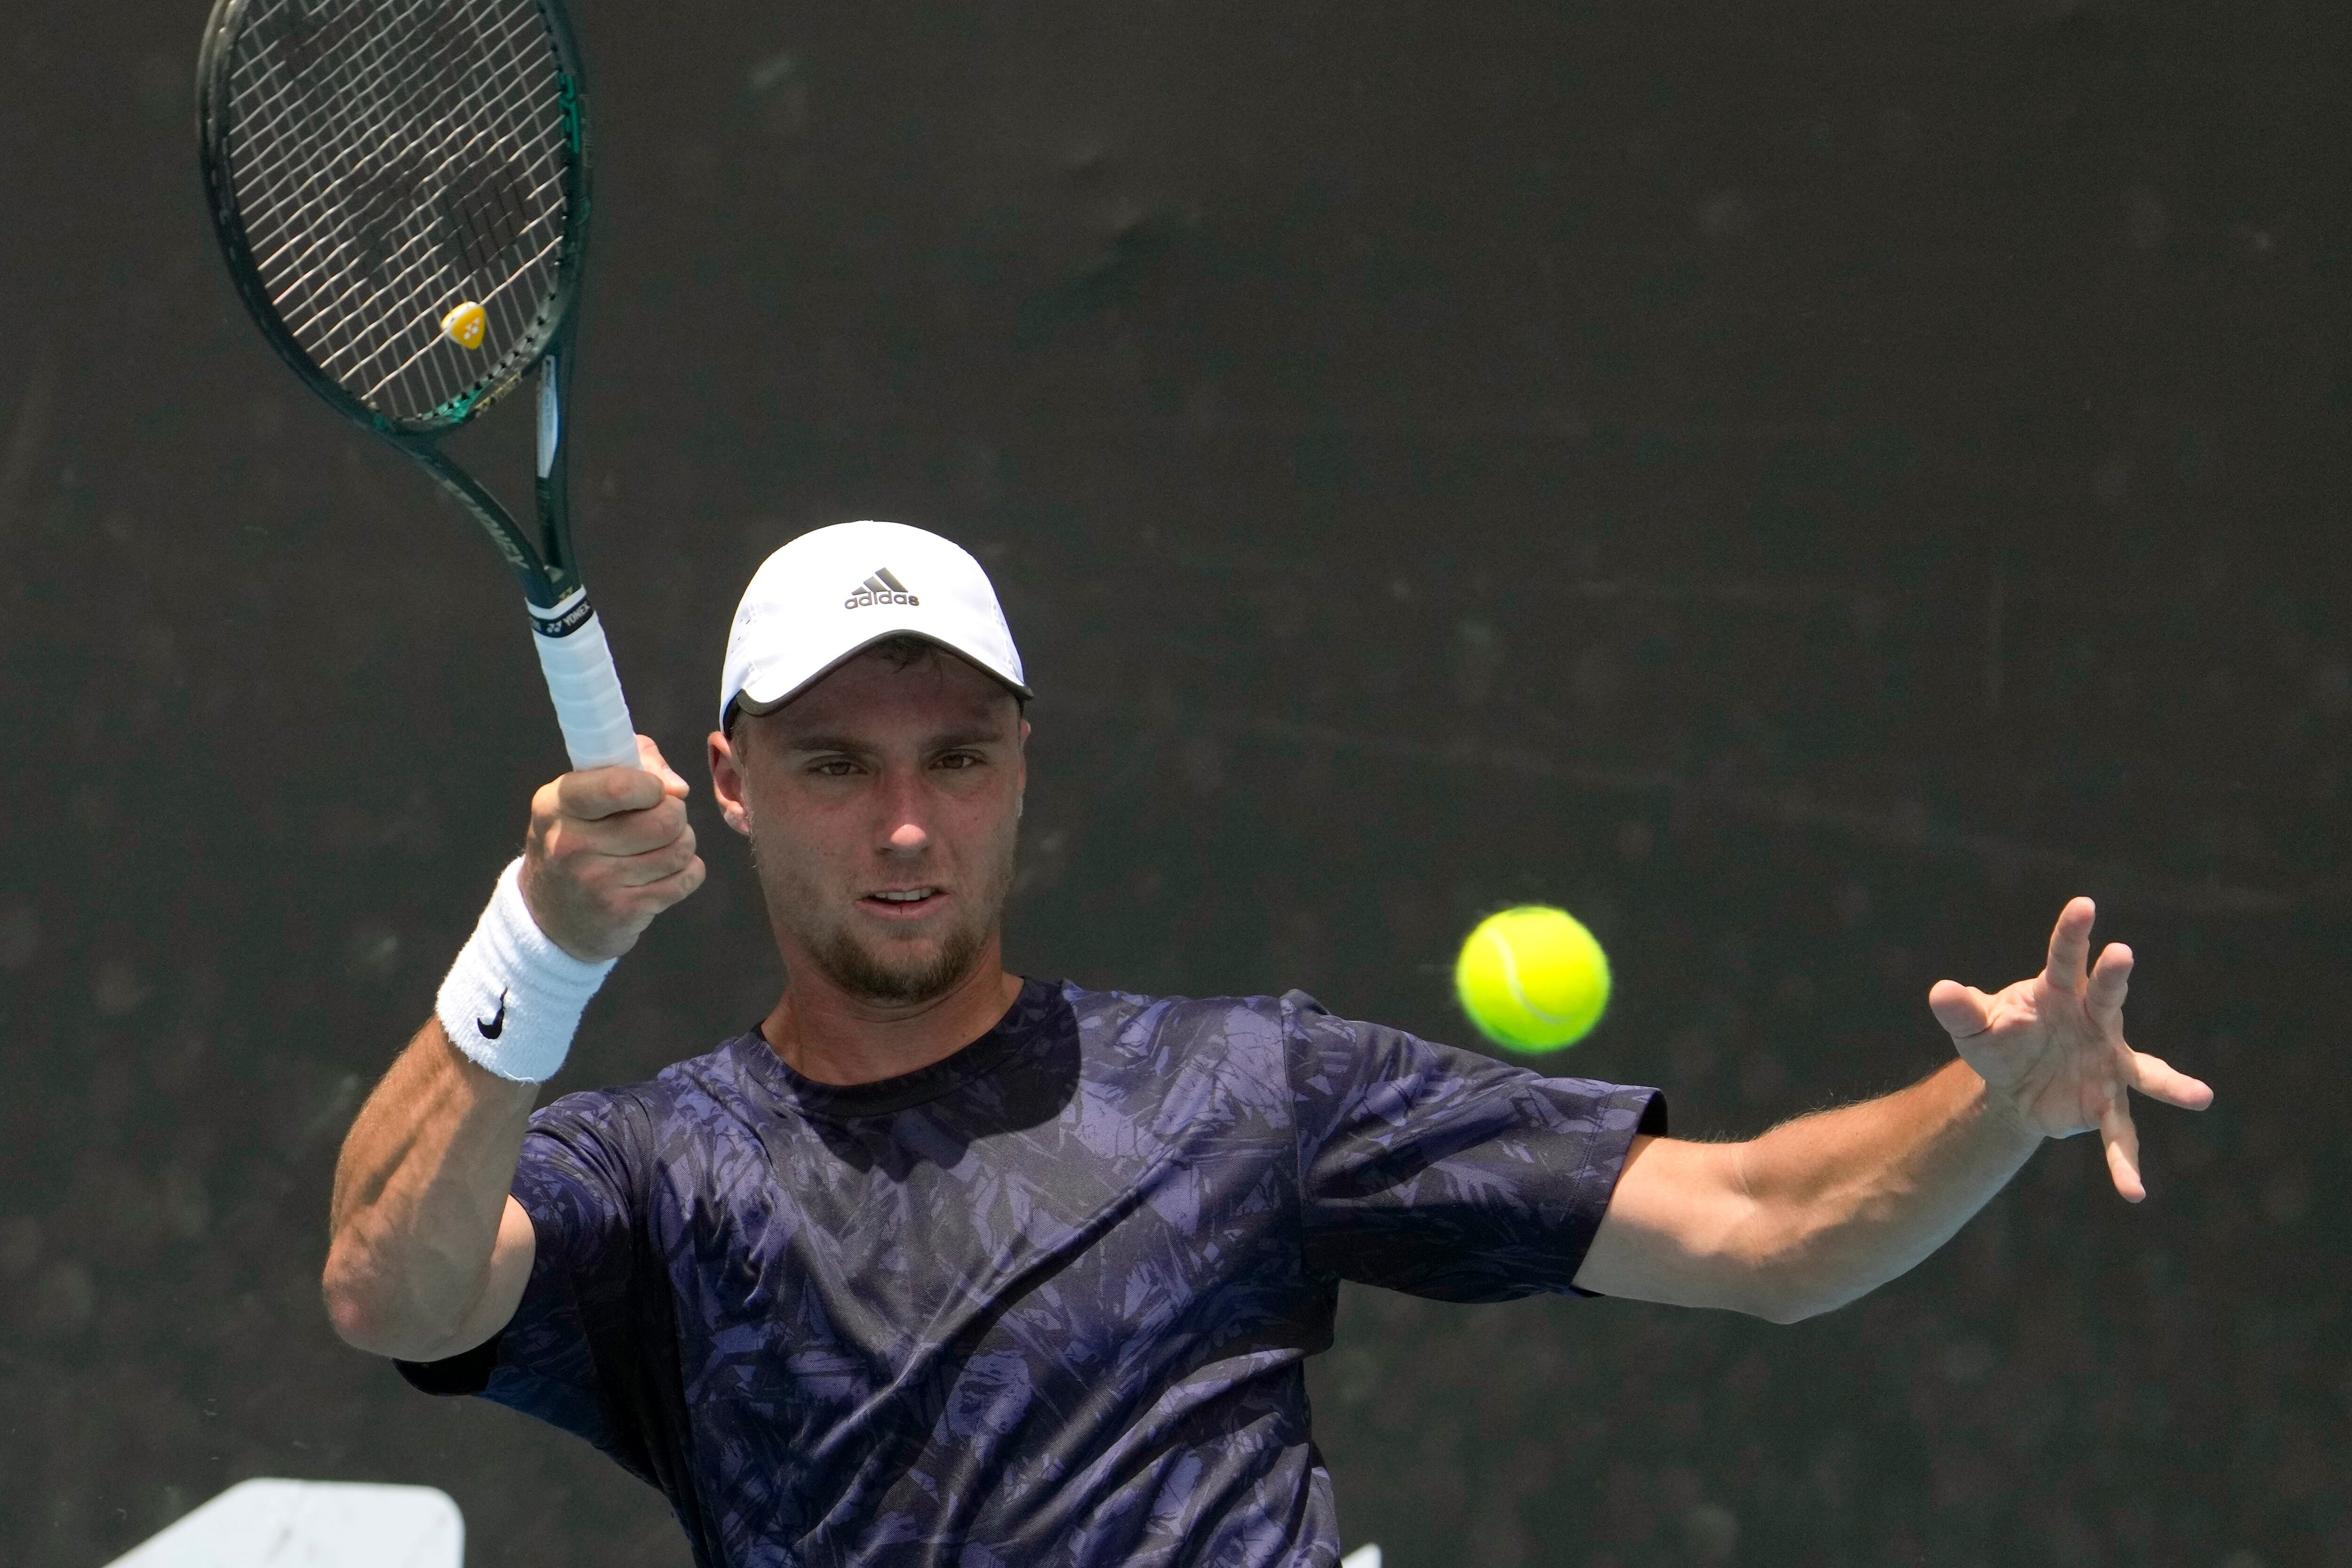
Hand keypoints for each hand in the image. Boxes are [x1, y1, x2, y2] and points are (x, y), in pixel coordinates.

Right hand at [519, 734, 704, 961]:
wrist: (550, 914)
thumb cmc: (576, 837)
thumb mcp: (582, 792)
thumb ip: (633, 762)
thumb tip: (678, 786)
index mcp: (557, 805)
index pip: (620, 786)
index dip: (653, 784)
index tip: (653, 790)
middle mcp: (572, 845)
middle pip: (665, 819)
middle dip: (674, 813)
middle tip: (660, 818)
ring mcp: (598, 883)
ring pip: (680, 849)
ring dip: (682, 842)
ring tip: (661, 844)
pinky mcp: (624, 911)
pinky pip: (687, 879)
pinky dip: (688, 870)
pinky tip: (664, 871)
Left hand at [1928, 897, 2212, 1201]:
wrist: (2012, 1082)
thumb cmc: (2001, 1038)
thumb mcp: (1976, 1026)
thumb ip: (1961, 1010)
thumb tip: (1940, 992)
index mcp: (2060, 992)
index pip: (2065, 958)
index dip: (2073, 932)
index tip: (2083, 905)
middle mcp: (2094, 1021)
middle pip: (2107, 995)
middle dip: (2112, 977)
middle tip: (2122, 954)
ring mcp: (2109, 1063)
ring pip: (2143, 1071)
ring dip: (2171, 1083)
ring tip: (2200, 1097)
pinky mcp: (2107, 1104)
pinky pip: (2120, 1135)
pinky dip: (2124, 1163)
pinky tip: (2133, 1191)